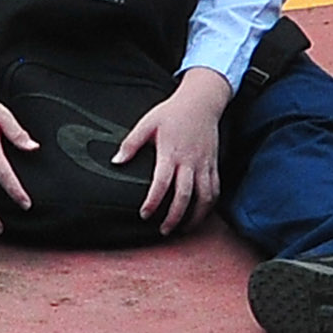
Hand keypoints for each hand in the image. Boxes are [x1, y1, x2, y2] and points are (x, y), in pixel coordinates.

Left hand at [115, 68, 233, 231]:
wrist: (201, 102)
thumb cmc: (171, 113)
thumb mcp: (147, 123)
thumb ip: (131, 143)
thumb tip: (116, 161)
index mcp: (171, 153)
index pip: (162, 183)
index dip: (153, 201)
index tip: (145, 214)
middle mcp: (190, 162)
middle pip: (185, 197)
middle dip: (174, 217)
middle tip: (163, 230)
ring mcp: (205, 165)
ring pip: (205, 198)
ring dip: (195, 217)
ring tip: (183, 229)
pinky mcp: (214, 165)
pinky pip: (215, 190)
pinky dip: (209, 206)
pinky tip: (200, 214)